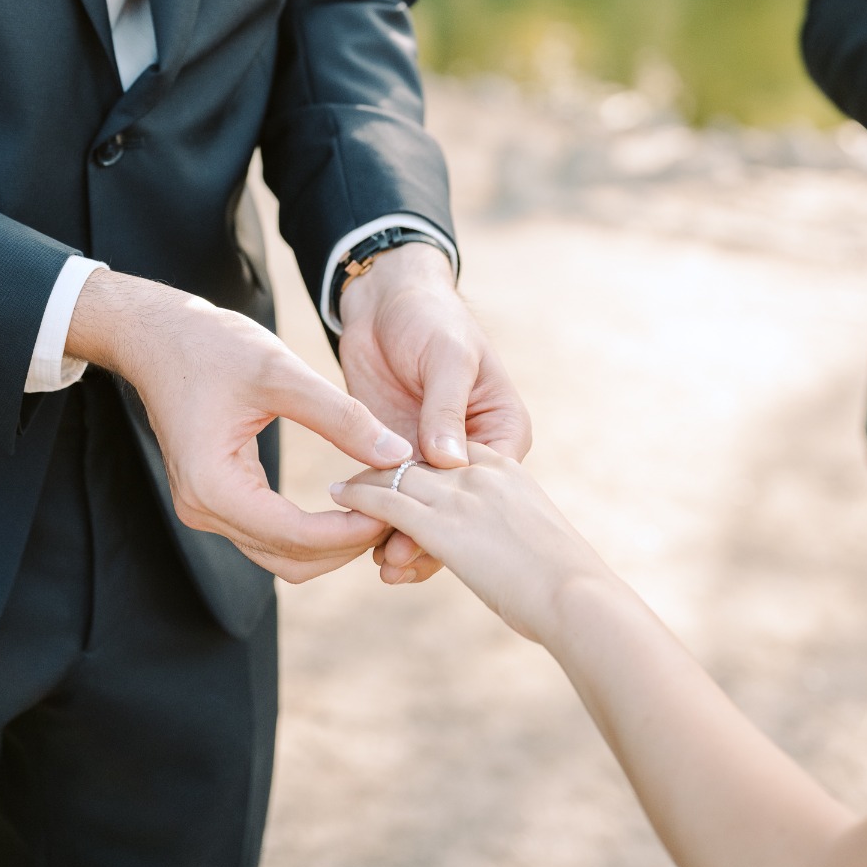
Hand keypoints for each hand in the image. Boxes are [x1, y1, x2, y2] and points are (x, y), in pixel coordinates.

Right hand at [68, 268, 411, 581]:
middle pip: (292, 559)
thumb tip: (398, 455)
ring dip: (333, 541)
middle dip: (348, 543)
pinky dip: (312, 528)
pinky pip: (271, 533)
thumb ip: (340, 416)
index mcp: (213, 485)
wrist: (157, 335)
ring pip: (283, 554)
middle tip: (399, 511)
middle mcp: (204, 510)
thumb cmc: (211, 345)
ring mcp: (206, 509)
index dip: (353, 529)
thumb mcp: (280, 372)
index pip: (297, 535)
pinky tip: (348, 500)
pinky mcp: (216, 498)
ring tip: (381, 507)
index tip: (399, 506)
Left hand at [331, 445, 609, 643]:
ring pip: (398, 473)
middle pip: (420, 457)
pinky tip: (339, 496)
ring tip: (342, 493)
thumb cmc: (568, 578)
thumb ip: (502, 512)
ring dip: (368, 484)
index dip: (422, 459)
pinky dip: (360, 496)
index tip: (399, 470)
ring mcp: (460, 491)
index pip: (452, 449)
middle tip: (357, 484)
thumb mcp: (534, 530)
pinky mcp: (439, 522)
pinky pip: (387, 500)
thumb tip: (492, 530)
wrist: (580, 598)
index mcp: (507, 462)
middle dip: (388, 469)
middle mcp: (481, 467)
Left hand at [337, 244, 531, 585]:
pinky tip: (364, 539)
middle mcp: (471, 451)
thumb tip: (449, 460)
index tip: (437, 541)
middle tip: (399, 564)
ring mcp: (432, 457)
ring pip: (425, 510)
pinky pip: (394, 495)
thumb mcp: (449, 357)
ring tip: (383, 566)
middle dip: (431, 538)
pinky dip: (381, 517)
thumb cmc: (432, 318)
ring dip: (404, 536)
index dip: (465, 516)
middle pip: (456, 507)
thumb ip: (447, 407)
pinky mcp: (397, 453)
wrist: (385, 299)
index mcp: (502, 429)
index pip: (488, 483)